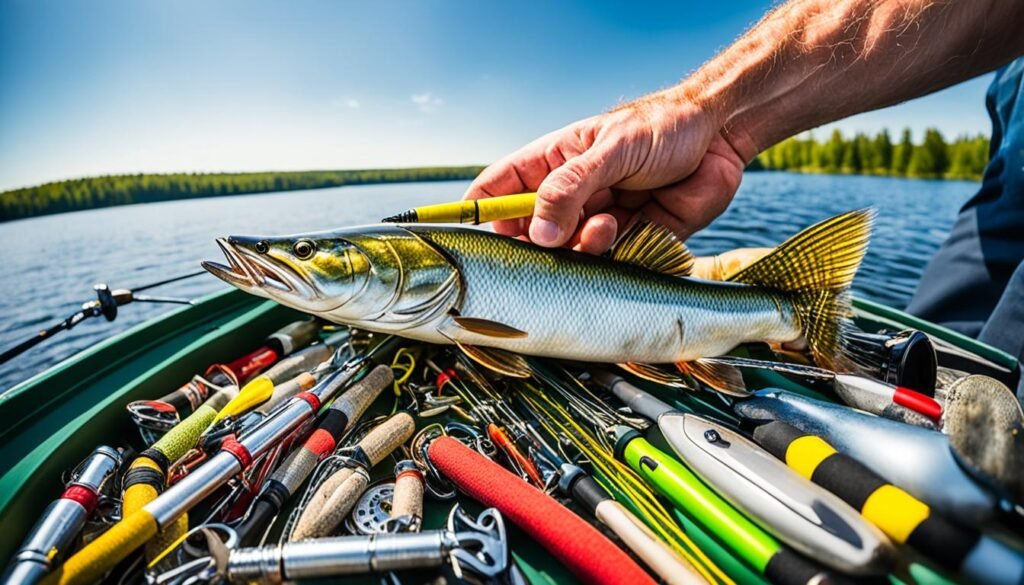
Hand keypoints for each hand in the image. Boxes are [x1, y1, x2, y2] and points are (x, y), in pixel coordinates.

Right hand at [465, 91, 747, 252]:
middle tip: (553, 244)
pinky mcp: (631, 242)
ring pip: (569, 256)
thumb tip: (536, 233)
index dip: (479, 212)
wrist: (722, 139)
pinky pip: (609, 267)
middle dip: (535, 247)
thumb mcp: (611, 150)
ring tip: (608, 225)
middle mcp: (570, 197)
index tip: (470, 237)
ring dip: (582, 249)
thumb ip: (570, 189)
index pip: (499, 190)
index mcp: (552, 164)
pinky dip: (613, 260)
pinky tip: (629, 233)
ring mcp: (598, 221)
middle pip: (529, 234)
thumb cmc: (663, 128)